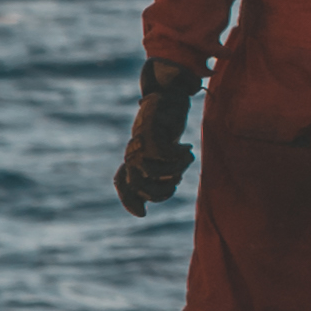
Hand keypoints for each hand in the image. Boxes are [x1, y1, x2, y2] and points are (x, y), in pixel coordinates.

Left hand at [113, 62, 197, 217]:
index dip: (129, 202)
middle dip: (160, 191)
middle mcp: (132, 153)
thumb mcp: (161, 151)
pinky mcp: (150, 132)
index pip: (123, 186)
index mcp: (133, 160)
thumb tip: (153, 196)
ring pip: (151, 172)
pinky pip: (164, 154)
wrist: (167, 96)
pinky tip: (187, 148)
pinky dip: (179, 155)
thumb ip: (157, 170)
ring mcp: (139, 143)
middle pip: (139, 186)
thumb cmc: (166, 127)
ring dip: (173, 172)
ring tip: (186, 161)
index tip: (143, 215)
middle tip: (177, 182)